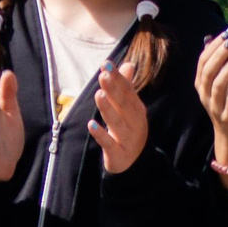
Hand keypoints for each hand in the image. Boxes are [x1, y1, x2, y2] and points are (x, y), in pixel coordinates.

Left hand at [86, 56, 149, 173]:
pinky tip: (90, 124)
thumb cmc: (129, 129)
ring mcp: (127, 139)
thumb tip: (127, 64)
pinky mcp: (118, 153)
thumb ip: (126, 87)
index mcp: (136, 109)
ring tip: (99, 94)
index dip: (118, 77)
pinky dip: (100, 134)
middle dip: (114, 90)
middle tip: (103, 75)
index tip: (106, 64)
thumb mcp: (129, 108)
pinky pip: (108, 144)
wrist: (136, 162)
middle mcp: (134, 122)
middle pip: (123, 104)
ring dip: (108, 109)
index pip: (127, 90)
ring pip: (117, 123)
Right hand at [195, 31, 227, 188]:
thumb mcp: (219, 82)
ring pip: (217, 84)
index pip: (202, 62)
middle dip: (220, 53)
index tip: (227, 33)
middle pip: (208, 71)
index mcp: (201, 85)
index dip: (213, 47)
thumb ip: (215, 63)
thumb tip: (209, 39)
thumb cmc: (227, 104)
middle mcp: (205, 95)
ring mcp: (215, 107)